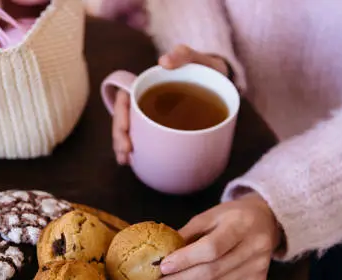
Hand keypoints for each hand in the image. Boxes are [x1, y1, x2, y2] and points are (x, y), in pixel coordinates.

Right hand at [111, 45, 227, 164]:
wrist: (222, 83)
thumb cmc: (207, 69)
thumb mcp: (199, 59)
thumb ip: (183, 55)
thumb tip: (163, 62)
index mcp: (148, 86)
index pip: (125, 99)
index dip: (120, 115)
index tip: (124, 128)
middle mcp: (147, 102)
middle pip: (124, 119)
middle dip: (120, 137)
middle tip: (126, 152)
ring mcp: (153, 117)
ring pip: (131, 132)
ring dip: (123, 148)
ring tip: (126, 161)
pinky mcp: (163, 130)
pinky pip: (146, 141)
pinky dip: (138, 153)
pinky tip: (134, 163)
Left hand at [148, 193, 281, 279]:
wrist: (267, 219)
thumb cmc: (231, 216)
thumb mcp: (210, 215)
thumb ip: (188, 233)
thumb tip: (159, 253)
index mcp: (239, 226)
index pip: (212, 247)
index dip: (186, 259)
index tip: (162, 267)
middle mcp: (252, 248)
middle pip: (212, 271)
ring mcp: (257, 268)